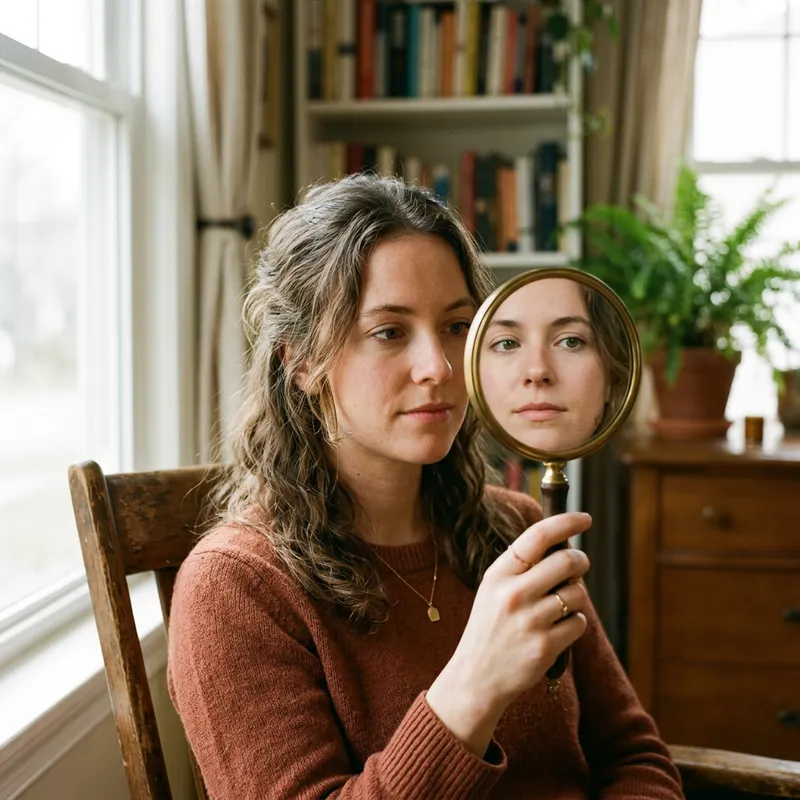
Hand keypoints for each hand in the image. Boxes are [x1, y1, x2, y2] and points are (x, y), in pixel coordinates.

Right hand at [426, 512, 591, 755]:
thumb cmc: (490, 628)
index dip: (566, 522)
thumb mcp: (493, 590)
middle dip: (580, 561)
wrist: (475, 678)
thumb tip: (563, 547)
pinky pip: (579, 623)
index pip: (538, 536)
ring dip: (576, 597)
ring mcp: (530, 620)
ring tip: (558, 608)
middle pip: (567, 562)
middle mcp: (514, 593)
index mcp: (499, 574)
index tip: (585, 518)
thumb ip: (521, 568)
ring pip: (577, 593)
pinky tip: (557, 631)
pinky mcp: (545, 646)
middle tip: (579, 566)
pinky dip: (575, 624)